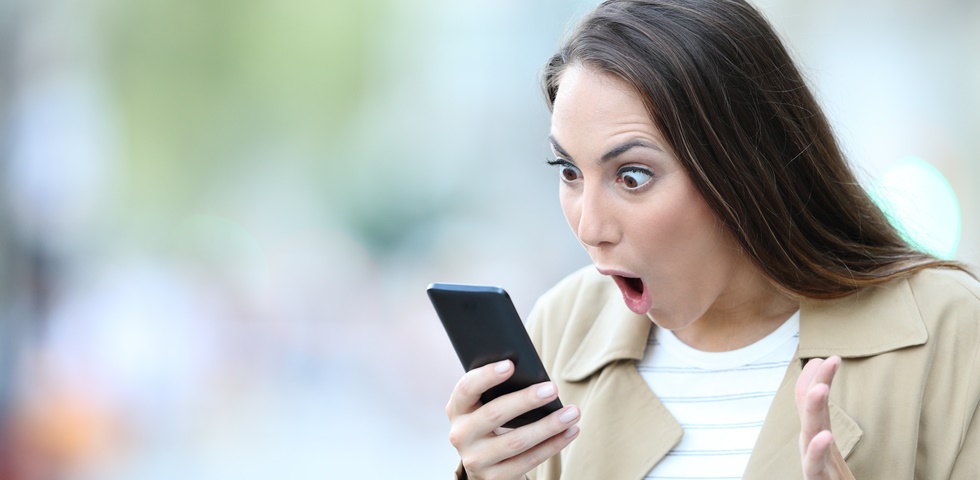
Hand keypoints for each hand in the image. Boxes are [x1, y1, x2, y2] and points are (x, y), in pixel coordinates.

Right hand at [446, 360, 580, 479]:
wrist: (486, 465)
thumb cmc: (492, 424)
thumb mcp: (485, 407)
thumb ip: (498, 393)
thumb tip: (535, 379)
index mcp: (456, 409)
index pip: (466, 388)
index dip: (487, 376)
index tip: (511, 364)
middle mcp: (460, 435)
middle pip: (494, 414)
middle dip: (526, 400)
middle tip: (553, 388)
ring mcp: (475, 459)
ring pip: (516, 441)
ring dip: (548, 425)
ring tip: (572, 412)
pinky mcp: (493, 478)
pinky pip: (528, 460)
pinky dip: (553, 445)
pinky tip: (570, 431)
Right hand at [794, 356, 853, 479]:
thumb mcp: (833, 455)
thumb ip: (826, 430)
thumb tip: (824, 401)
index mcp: (817, 440)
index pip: (812, 404)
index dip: (816, 380)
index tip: (827, 357)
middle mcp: (811, 450)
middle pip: (809, 412)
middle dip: (815, 384)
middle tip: (825, 359)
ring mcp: (814, 467)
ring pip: (808, 434)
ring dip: (812, 409)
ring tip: (822, 387)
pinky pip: (814, 467)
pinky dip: (816, 450)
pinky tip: (824, 435)